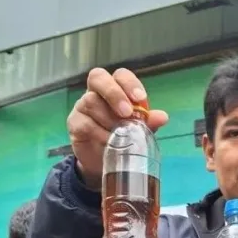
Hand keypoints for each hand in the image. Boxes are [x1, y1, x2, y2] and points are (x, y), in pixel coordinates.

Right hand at [67, 67, 169, 189]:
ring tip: (122, 134)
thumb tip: (162, 117)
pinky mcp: (74, 124)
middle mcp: (96, 92)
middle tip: (127, 112)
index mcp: (115, 88)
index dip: (129, 83)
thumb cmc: (122, 137)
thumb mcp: (138, 130)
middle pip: (98, 78)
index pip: (120, 75)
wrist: (102, 162)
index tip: (141, 98)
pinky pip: (85, 124)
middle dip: (114, 93)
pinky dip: (100, 134)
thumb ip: (148, 122)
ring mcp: (82, 106)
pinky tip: (110, 143)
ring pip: (91, 102)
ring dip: (109, 119)